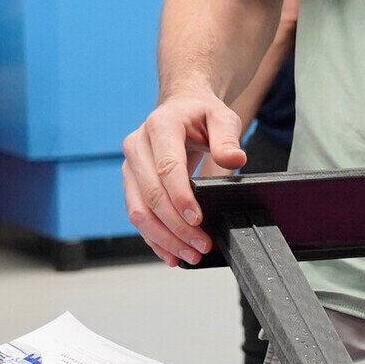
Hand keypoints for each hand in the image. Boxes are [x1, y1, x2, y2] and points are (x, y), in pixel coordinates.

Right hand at [122, 89, 249, 265]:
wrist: (180, 108)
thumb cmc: (200, 113)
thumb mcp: (222, 116)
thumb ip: (228, 137)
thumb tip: (234, 158)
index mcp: (160, 126)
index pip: (166, 167)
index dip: (180, 198)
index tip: (198, 219)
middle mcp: (137, 146)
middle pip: (151, 195)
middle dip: (176, 226)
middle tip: (201, 245)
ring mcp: (130, 167)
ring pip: (139, 210)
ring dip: (163, 238)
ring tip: (189, 255)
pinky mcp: (131, 184)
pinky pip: (138, 215)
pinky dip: (153, 238)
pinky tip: (171, 254)